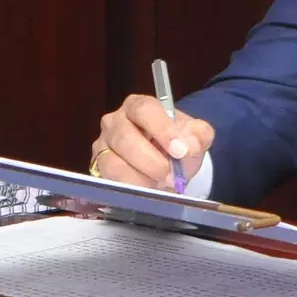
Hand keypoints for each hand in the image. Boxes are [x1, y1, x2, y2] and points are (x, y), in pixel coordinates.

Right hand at [94, 95, 213, 189]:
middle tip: (171, 176)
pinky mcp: (98, 168)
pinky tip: (146, 191)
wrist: (167, 164)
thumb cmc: (176, 145)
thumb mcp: (193, 137)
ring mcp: (102, 145)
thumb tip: (191, 146)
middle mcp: (115, 121)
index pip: (145, 110)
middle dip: (151, 160)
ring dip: (140, 178)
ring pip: (113, 162)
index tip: (180, 150)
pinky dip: (130, 188)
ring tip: (160, 185)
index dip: (162, 129)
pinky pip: (108, 181)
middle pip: (125, 137)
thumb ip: (199, 135)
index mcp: (139, 106)